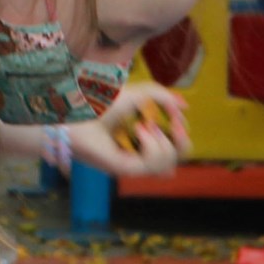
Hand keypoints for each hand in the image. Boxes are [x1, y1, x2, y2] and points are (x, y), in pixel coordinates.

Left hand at [68, 84, 191, 177]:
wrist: (77, 110)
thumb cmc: (100, 102)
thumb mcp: (138, 94)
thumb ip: (163, 96)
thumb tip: (185, 107)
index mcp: (145, 139)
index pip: (177, 146)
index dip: (182, 131)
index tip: (174, 116)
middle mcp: (141, 154)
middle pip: (178, 159)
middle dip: (182, 141)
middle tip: (173, 125)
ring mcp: (134, 163)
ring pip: (169, 165)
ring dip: (163, 142)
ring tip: (143, 126)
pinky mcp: (126, 169)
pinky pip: (152, 165)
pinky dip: (151, 144)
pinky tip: (138, 130)